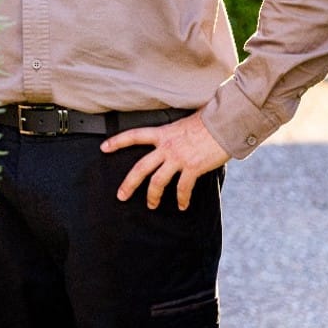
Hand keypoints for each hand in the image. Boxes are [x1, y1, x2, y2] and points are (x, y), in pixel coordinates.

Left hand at [100, 113, 230, 209]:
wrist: (224, 123)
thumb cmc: (207, 121)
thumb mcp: (183, 124)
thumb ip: (174, 134)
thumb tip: (173, 140)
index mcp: (162, 133)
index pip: (134, 136)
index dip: (117, 142)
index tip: (104, 148)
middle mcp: (166, 146)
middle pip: (140, 168)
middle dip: (129, 184)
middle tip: (121, 195)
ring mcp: (178, 158)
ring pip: (158, 181)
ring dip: (153, 196)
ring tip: (151, 205)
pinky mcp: (193, 167)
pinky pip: (183, 188)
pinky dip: (182, 199)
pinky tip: (182, 206)